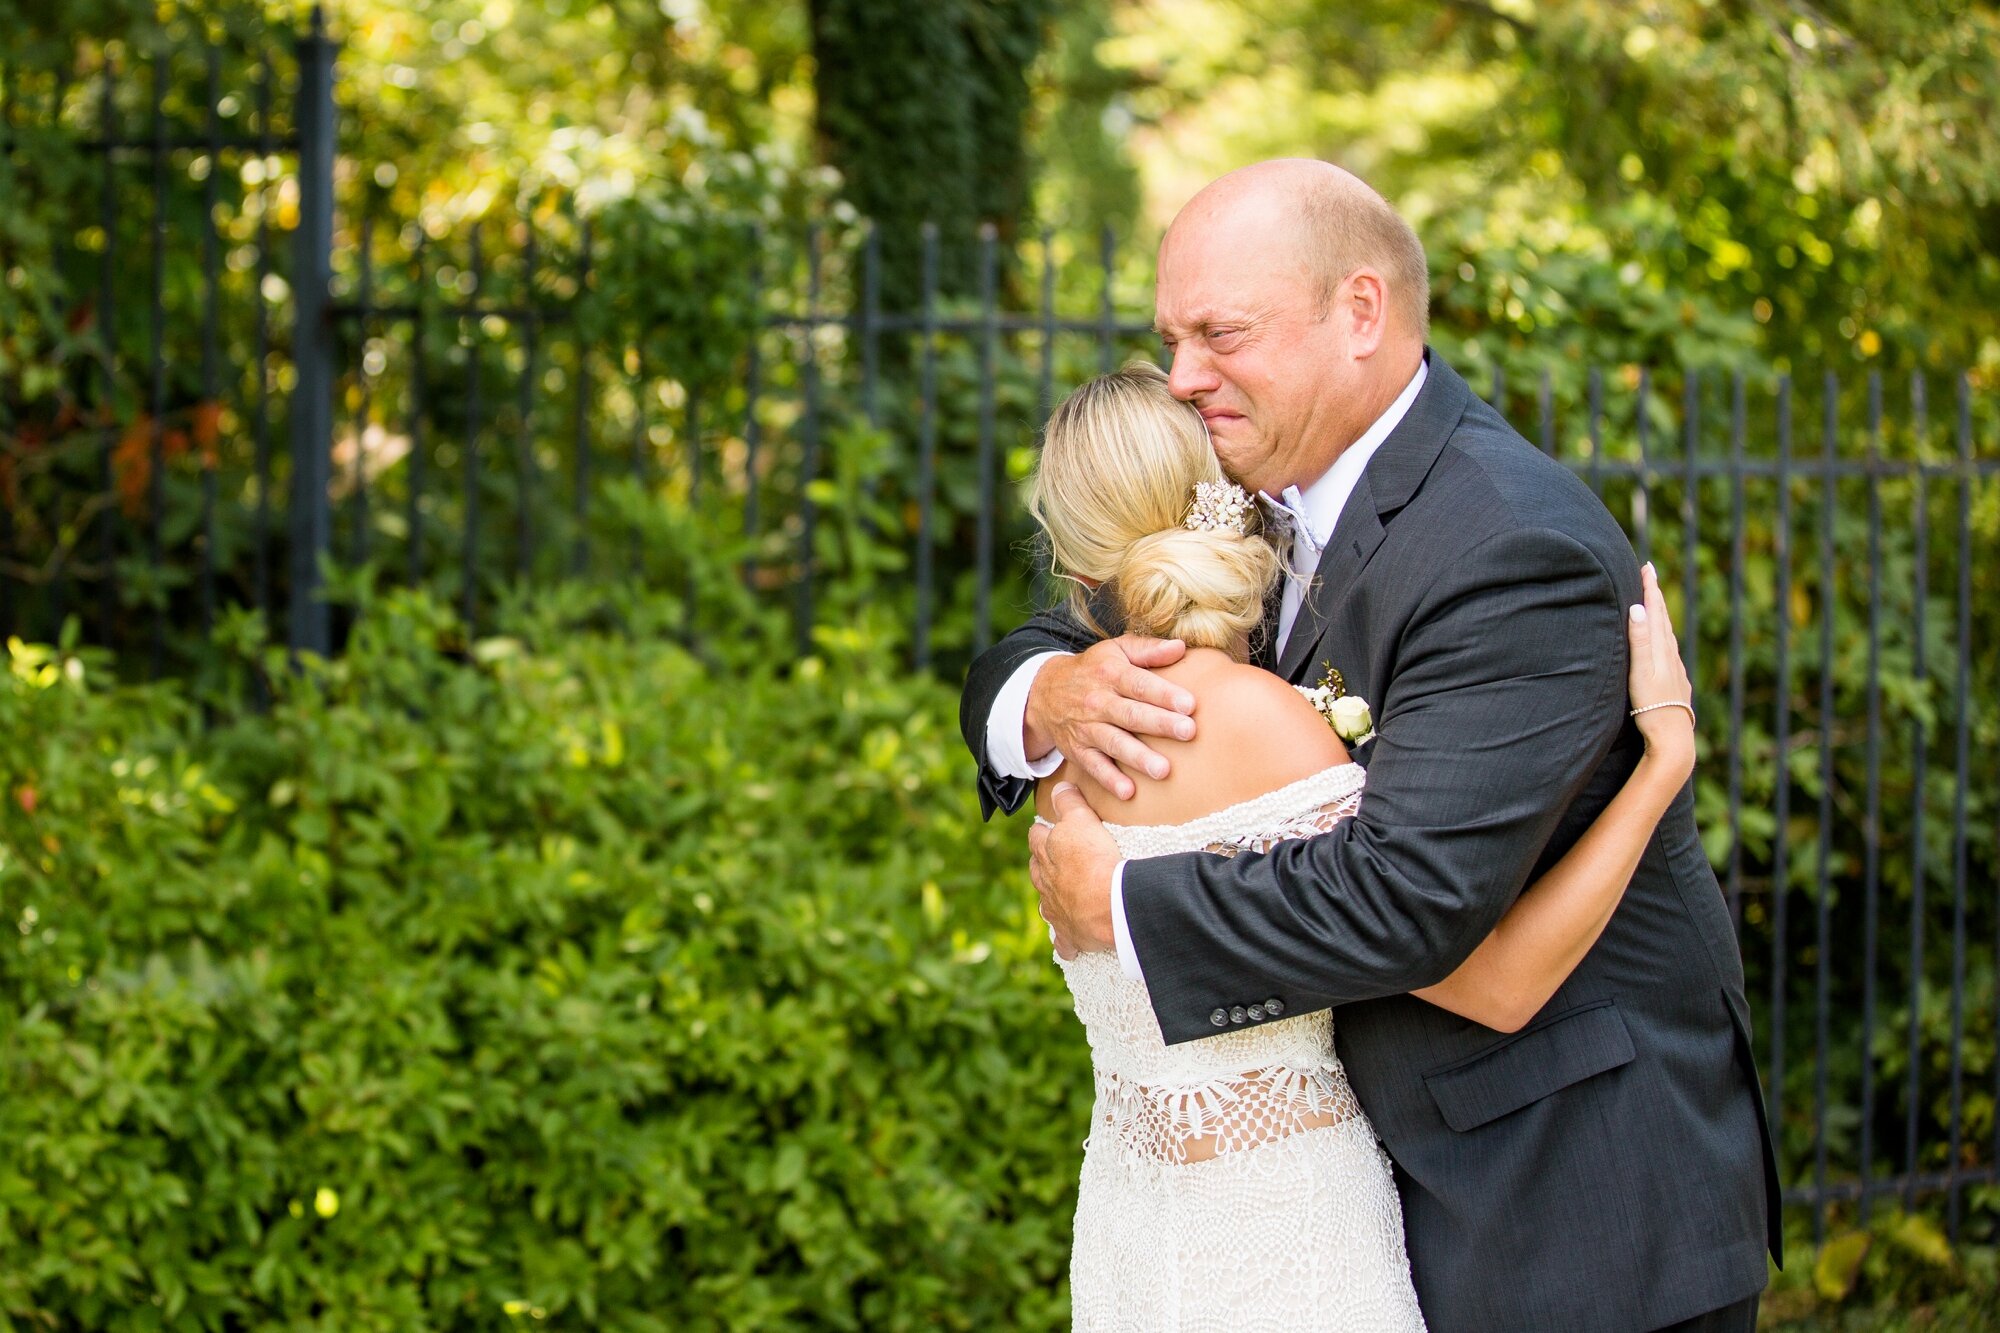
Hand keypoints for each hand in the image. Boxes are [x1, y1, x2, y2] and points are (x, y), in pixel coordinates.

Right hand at [1024, 636, 1194, 799]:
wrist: (1044, 692)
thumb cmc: (1093, 670)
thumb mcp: (1116, 650)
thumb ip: (1148, 649)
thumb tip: (1180, 647)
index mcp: (1111, 674)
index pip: (1140, 684)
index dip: (1164, 694)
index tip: (1189, 704)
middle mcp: (1098, 701)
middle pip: (1132, 714)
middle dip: (1160, 724)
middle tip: (1188, 732)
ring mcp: (1087, 728)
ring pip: (1115, 743)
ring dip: (1138, 757)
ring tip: (1163, 770)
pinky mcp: (1078, 750)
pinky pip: (1094, 766)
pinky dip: (1109, 780)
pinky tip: (1128, 792)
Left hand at [1028, 783, 1120, 958]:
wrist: (1108, 903)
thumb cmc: (1094, 859)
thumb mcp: (1082, 820)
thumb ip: (1068, 802)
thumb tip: (1058, 787)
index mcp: (1045, 855)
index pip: (1037, 837)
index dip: (1043, 832)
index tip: (1049, 830)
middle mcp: (1044, 884)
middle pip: (1037, 871)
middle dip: (1044, 865)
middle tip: (1058, 861)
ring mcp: (1055, 911)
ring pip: (1047, 905)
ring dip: (1053, 900)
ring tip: (1063, 896)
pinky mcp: (1069, 935)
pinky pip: (1064, 942)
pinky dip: (1066, 942)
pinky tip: (1069, 944)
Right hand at [1627, 562, 1694, 775]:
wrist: (1672, 737)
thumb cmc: (1653, 706)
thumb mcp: (1642, 671)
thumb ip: (1640, 640)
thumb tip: (1637, 607)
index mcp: (1662, 650)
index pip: (1657, 612)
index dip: (1651, 589)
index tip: (1647, 567)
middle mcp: (1671, 657)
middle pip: (1665, 620)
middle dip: (1656, 597)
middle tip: (1650, 576)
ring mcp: (1675, 671)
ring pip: (1668, 637)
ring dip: (1661, 618)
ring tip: (1655, 606)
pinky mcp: (1675, 685)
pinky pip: (1669, 654)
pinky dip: (1664, 640)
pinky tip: (1663, 647)